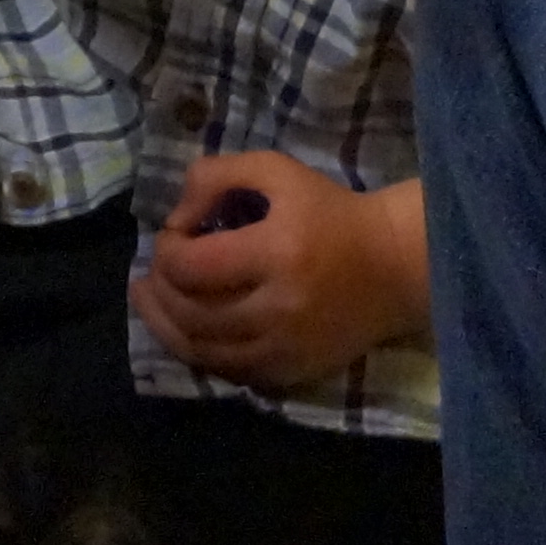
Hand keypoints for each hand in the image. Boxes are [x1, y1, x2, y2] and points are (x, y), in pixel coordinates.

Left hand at [134, 157, 426, 390]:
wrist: (394, 266)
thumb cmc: (330, 212)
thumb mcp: (275, 171)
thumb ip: (215, 177)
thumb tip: (177, 218)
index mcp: (276, 252)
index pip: (191, 267)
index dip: (166, 250)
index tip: (173, 235)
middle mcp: (279, 307)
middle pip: (190, 312)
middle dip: (159, 289)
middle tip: (152, 273)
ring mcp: (287, 347)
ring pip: (202, 349)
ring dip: (165, 325)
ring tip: (151, 301)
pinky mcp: (294, 372)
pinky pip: (229, 373)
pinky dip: (198, 352)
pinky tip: (185, 331)